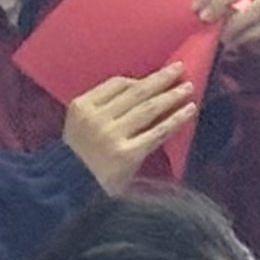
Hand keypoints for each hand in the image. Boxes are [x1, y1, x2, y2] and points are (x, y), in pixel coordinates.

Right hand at [63, 70, 202, 193]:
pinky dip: (175, 120)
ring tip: (188, 87)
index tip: (156, 78)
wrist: (71, 190)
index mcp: (82, 106)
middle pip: (136, 92)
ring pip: (149, 109)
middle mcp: (96, 118)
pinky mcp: (127, 155)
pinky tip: (188, 111)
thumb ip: (102, 108)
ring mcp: (111, 136)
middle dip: (160, 79)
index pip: (116, 84)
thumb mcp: (79, 125)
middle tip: (179, 68)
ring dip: (171, 96)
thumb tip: (141, 89)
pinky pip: (157, 132)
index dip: (139, 79)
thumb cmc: (78, 158)